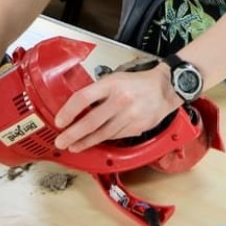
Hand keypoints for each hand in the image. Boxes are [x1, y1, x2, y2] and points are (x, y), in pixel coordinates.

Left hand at [53, 64, 180, 152]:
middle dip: (72, 134)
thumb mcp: (115, 79)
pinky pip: (114, 137)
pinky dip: (102, 140)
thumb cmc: (138, 83)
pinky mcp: (135, 128)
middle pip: (90, 122)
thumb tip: (78, 106)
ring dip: (85, 142)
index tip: (60, 120)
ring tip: (74, 146)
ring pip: (101, 134)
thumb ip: (98, 91)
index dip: (68, 111)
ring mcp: (128, 116)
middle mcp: (120, 101)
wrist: (165, 89)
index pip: (83, 98)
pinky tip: (94, 142)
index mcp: (112, 85)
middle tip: (61, 140)